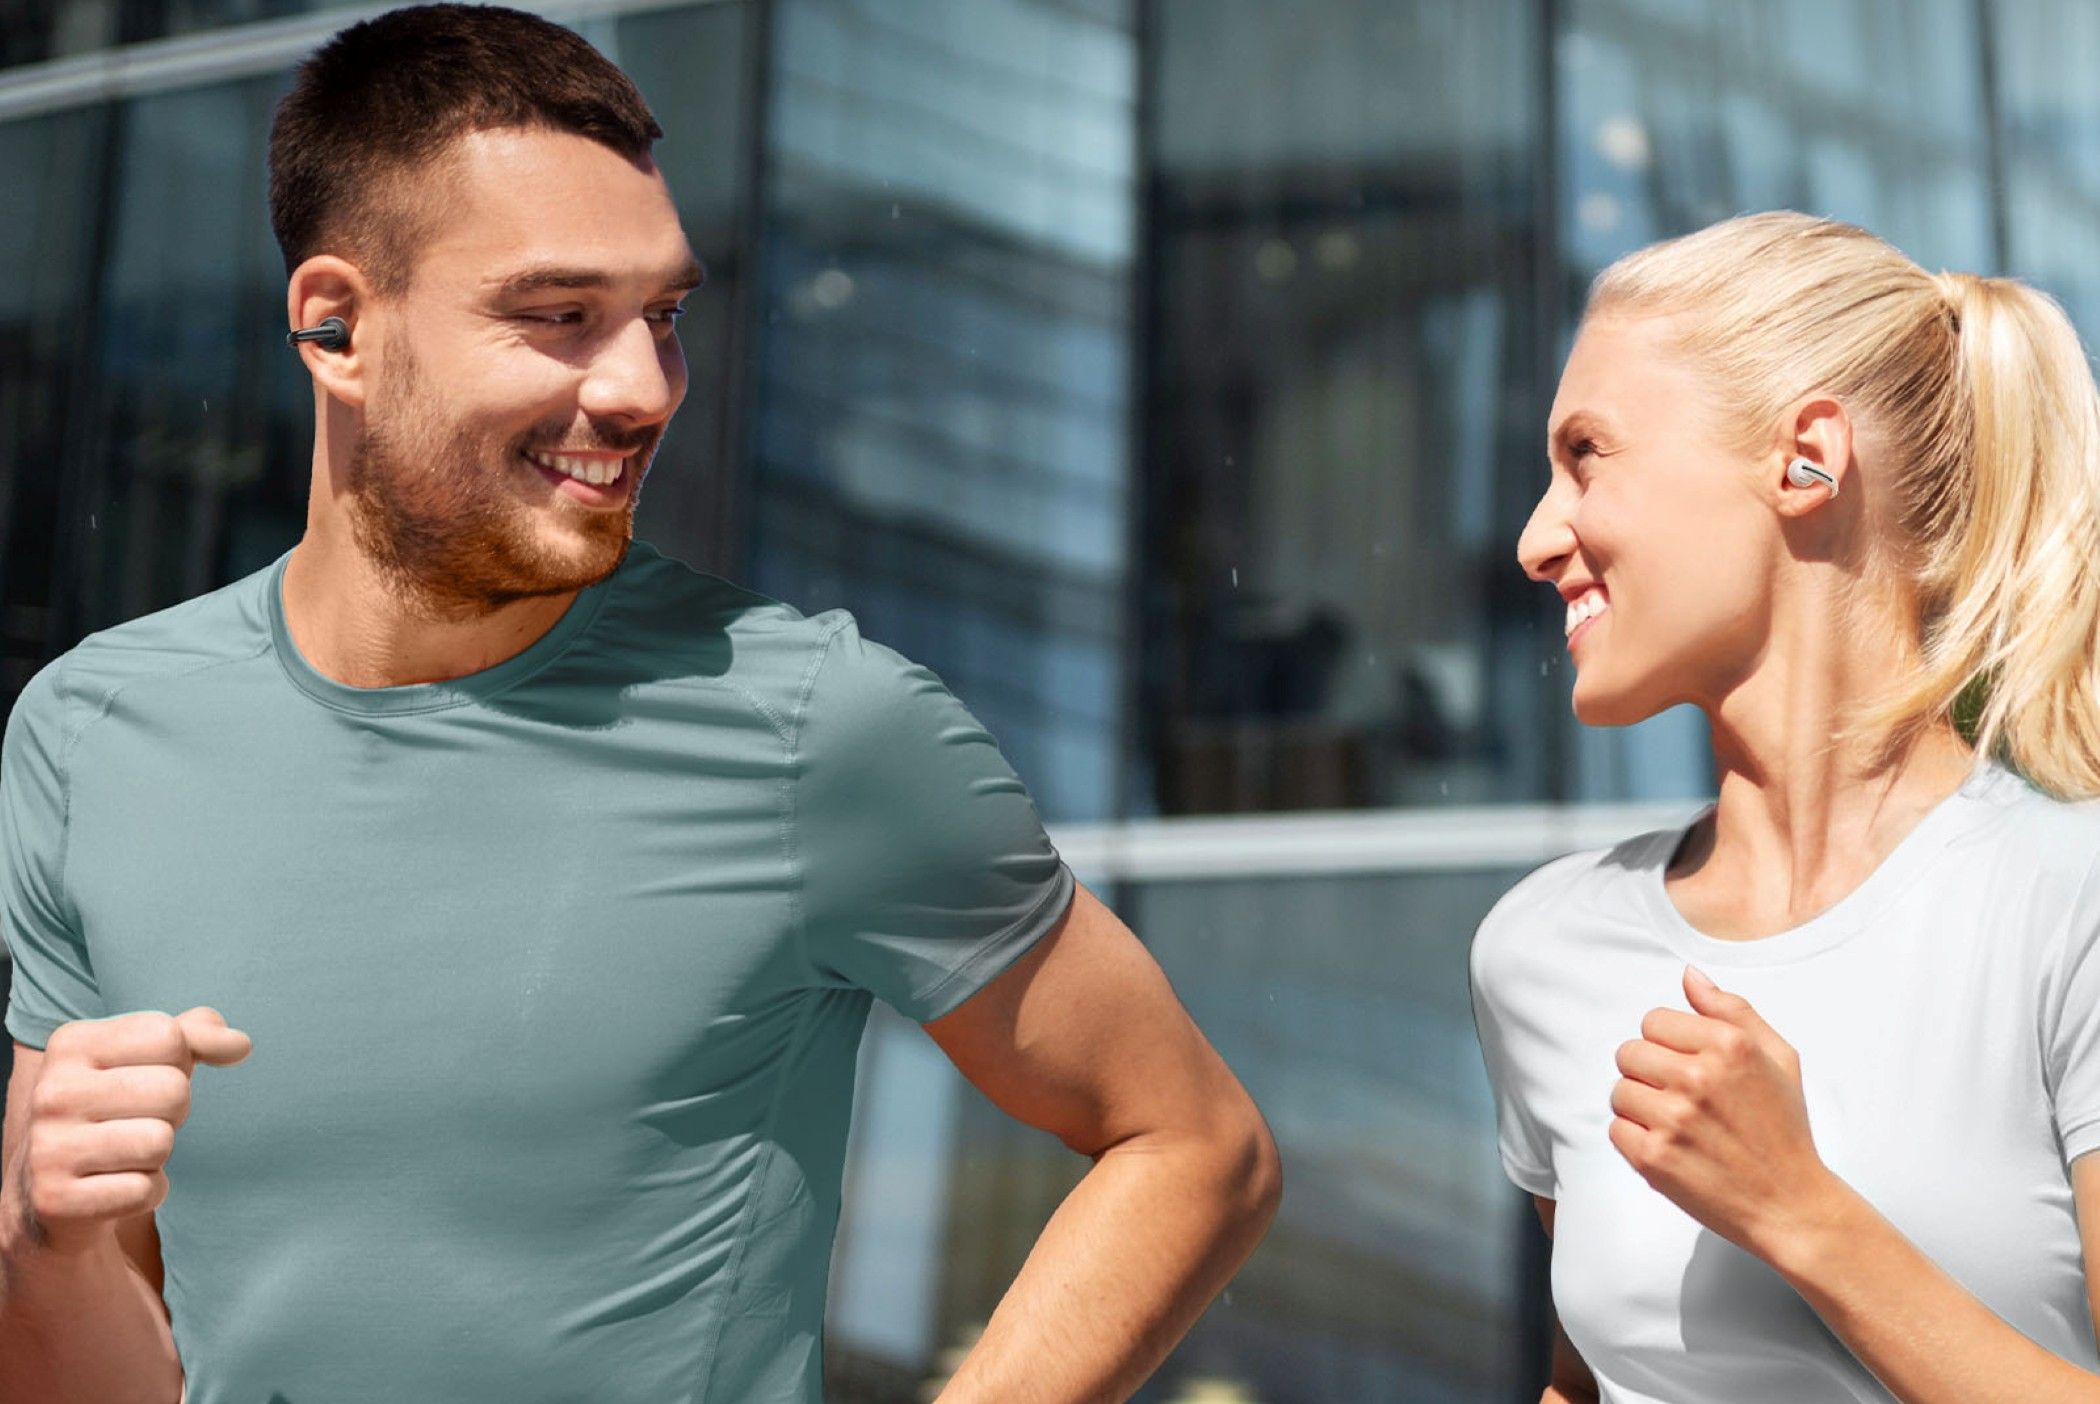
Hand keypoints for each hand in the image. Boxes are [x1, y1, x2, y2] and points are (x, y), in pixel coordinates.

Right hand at [10, 1008, 250, 1254]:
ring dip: (158, 1154)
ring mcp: (47, 1147)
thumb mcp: (149, 1056)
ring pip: (161, 1142)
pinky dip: (145, 1192)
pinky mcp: (55, 1200)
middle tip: (137, 1121)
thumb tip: (239, 1045)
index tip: (146, 1077)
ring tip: (125, 1153)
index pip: (169, 1037)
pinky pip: (145, 1190)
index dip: (179, 1062)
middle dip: (174, 1110)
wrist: (53, 1185)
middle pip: (173, 1090)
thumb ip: (198, 1033)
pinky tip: (113, 1185)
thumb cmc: (116, 1106)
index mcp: (71, 1043)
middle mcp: (52, 1092)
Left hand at [1609, 967, 1834, 1258]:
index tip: (1689, 1067)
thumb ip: (1732, 1010)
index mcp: (1728, 1046)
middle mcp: (1698, 1077)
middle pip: (1629, 1052)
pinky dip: (1636, 1140)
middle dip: (1650, 1073)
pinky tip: (1671, 1148)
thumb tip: (1689, 976)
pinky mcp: (1653, 1157)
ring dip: (1641, 1107)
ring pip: (1619, 1090)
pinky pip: (1616, 1129)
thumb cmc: (1785, 1131)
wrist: (1791, 1205)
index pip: (1653, 1021)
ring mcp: (1673, 1118)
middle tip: (1682, 1099)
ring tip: (1678, 1126)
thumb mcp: (1778, 1058)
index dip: (1668, 1044)